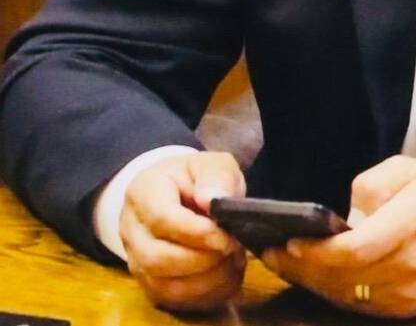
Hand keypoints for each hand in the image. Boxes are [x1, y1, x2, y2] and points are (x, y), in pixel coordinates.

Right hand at [119, 150, 246, 310]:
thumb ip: (216, 176)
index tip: (225, 235)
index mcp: (143, 193)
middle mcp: (131, 231)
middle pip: (158, 259)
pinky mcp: (150, 283)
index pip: (161, 219)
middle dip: (203, 259)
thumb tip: (213, 200)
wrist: (176, 193)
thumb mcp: (211, 163)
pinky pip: (174, 300)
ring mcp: (137, 261)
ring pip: (165, 286)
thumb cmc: (195, 178)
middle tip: (233, 248)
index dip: (196, 232)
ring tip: (233, 261)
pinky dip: (206, 294)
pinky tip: (227, 276)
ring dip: (207, 280)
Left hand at [262, 156, 415, 317]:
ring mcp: (408, 293)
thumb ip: (374, 183)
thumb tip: (344, 214)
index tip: (288, 241)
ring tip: (286, 265)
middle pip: (344, 276)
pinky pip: (360, 306)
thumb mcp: (411, 170)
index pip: (355, 249)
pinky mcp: (406, 310)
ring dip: (312, 283)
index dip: (316, 251)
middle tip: (272, 254)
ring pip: (347, 296)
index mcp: (412, 224)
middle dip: (303, 268)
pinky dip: (333, 293)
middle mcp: (409, 264)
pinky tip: (316, 278)